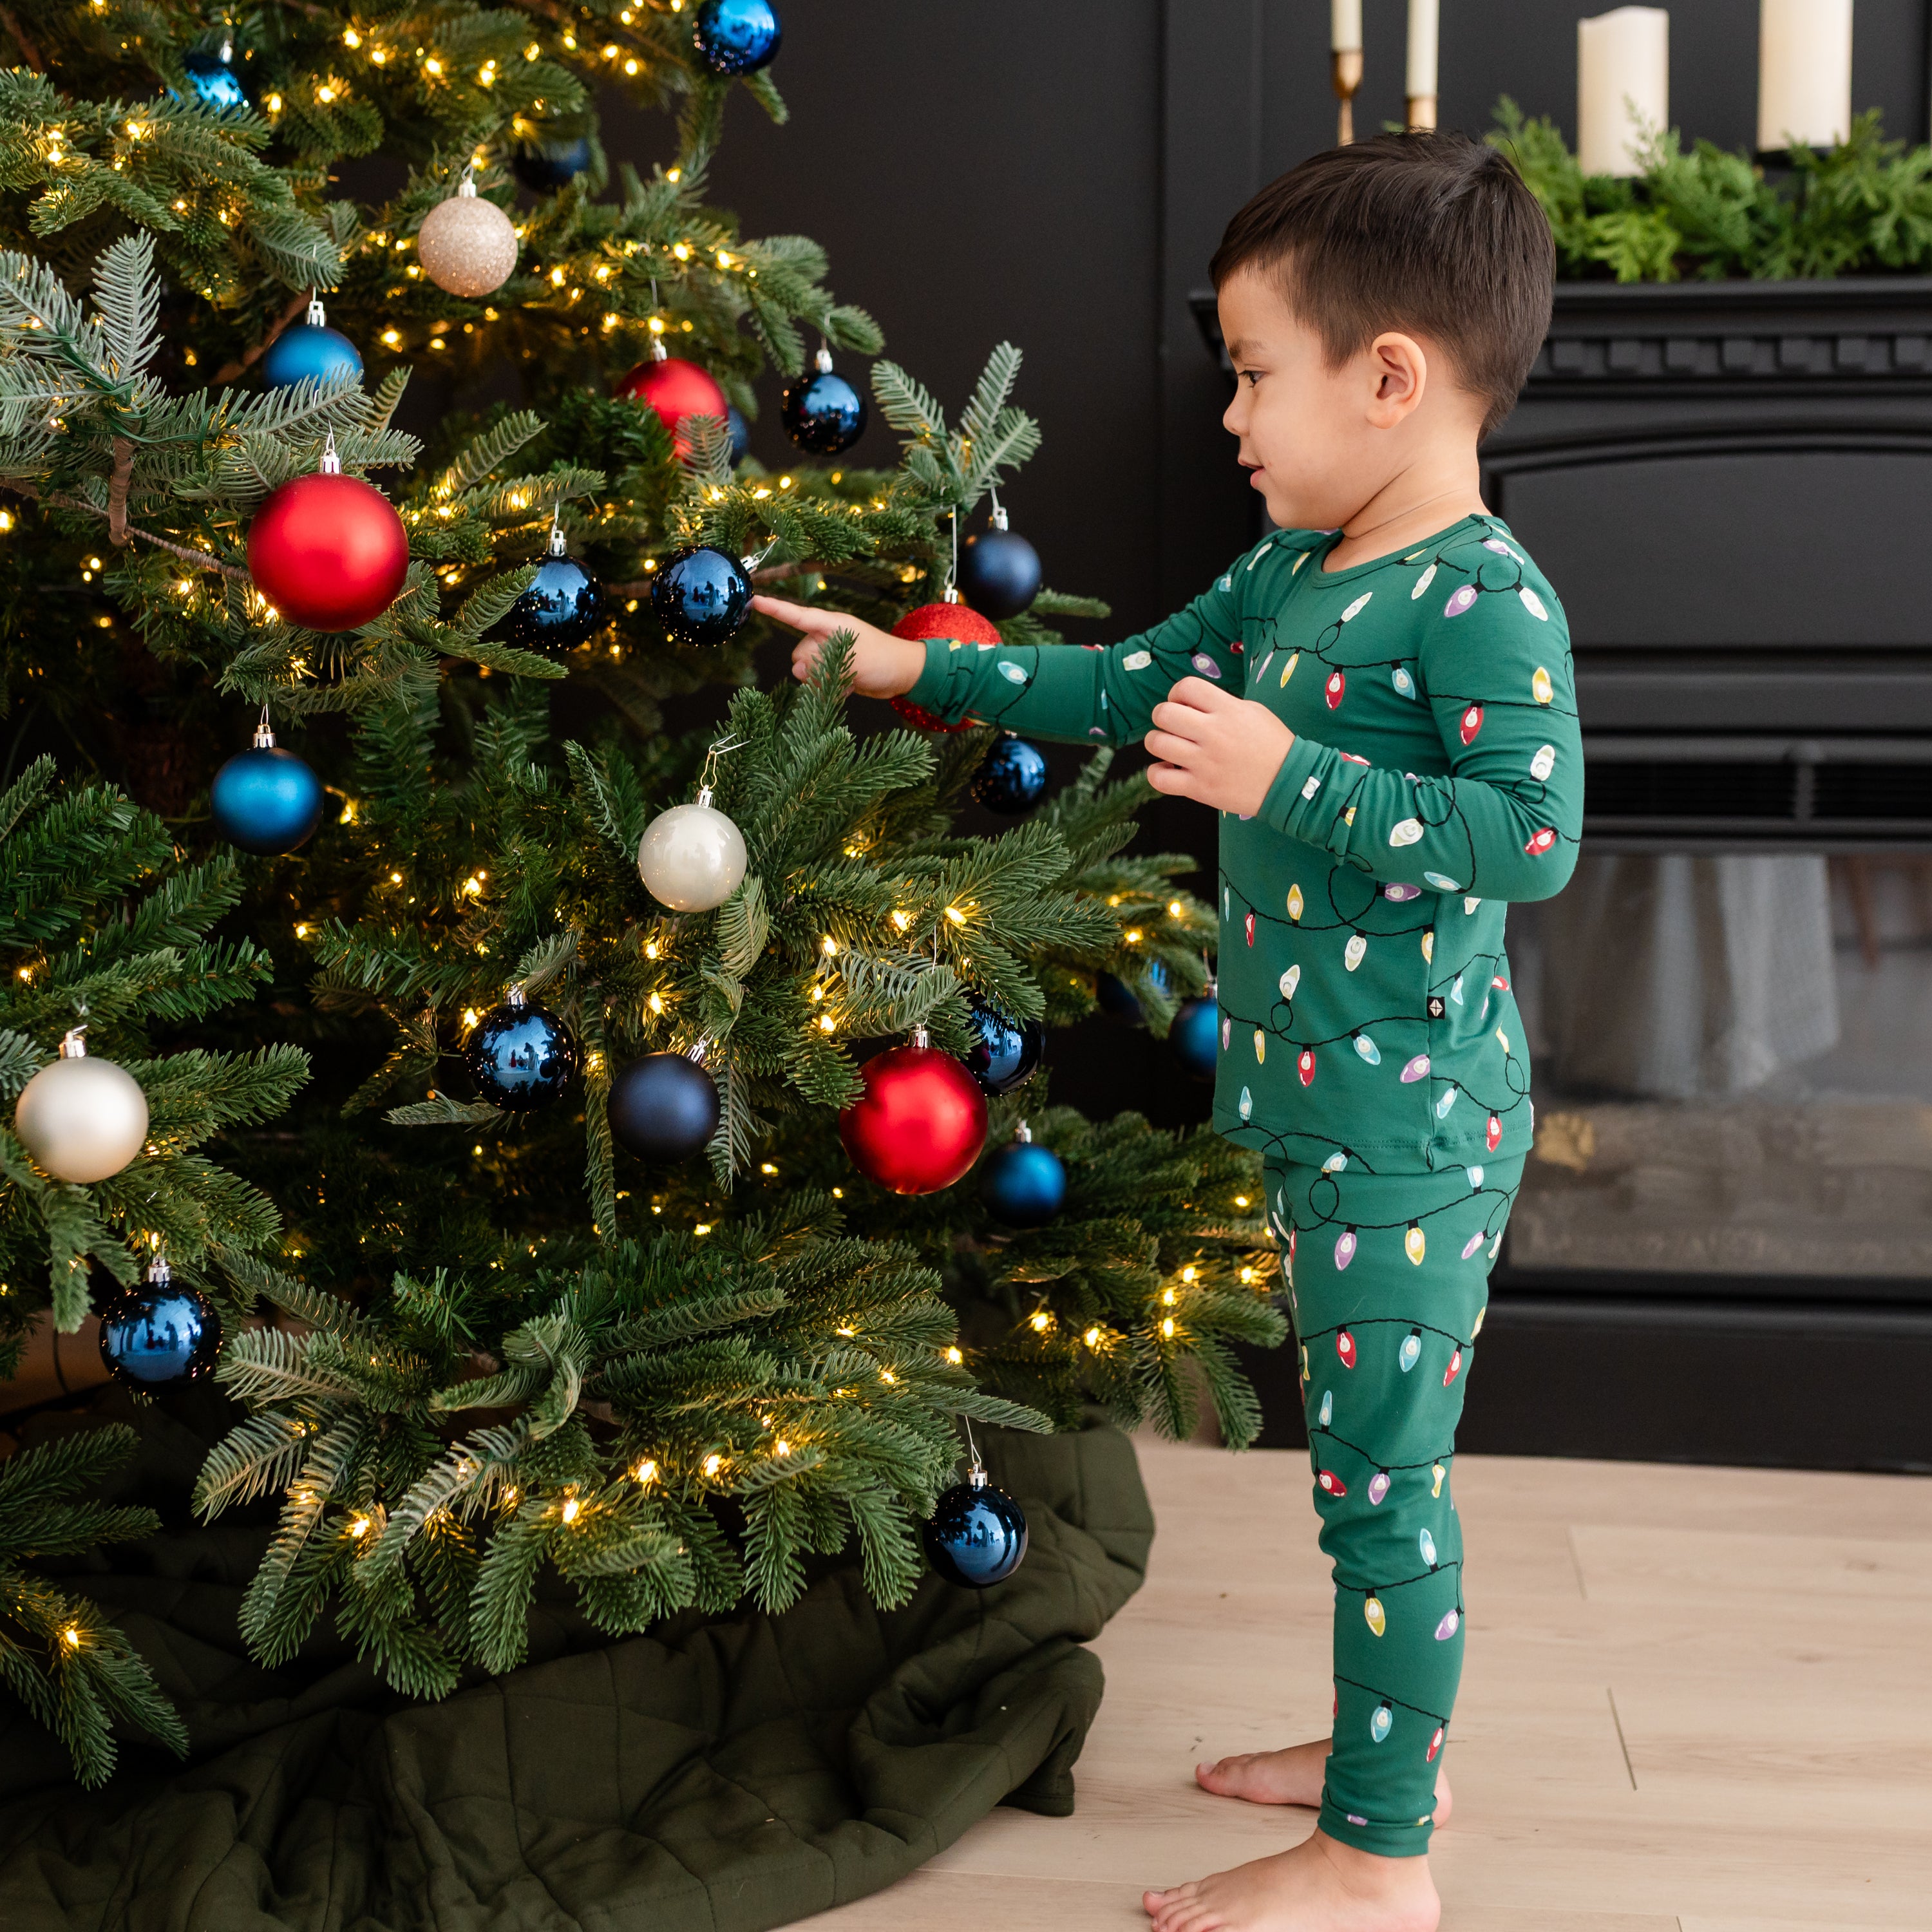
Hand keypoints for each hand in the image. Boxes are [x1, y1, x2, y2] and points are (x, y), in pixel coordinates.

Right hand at [750, 594, 926, 696]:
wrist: (906, 675)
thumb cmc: (883, 660)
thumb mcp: (850, 660)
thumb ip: (819, 663)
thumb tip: (796, 670)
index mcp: (830, 624)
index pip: (796, 615)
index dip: (774, 609)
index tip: (753, 601)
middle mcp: (827, 637)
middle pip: (799, 652)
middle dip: (810, 667)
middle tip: (836, 672)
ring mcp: (831, 654)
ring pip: (807, 670)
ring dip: (821, 680)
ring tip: (846, 681)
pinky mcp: (836, 670)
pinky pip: (819, 681)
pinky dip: (829, 688)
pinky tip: (848, 689)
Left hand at [1144, 677, 1294, 816]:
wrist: (1288, 783)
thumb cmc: (1273, 745)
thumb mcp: (1253, 711)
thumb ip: (1222, 704)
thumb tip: (1192, 704)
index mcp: (1228, 710)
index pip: (1187, 687)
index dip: (1177, 693)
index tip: (1182, 703)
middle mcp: (1212, 733)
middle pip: (1164, 713)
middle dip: (1163, 715)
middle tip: (1172, 725)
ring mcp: (1204, 762)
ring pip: (1157, 743)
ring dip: (1157, 741)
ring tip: (1168, 746)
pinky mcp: (1200, 788)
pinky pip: (1160, 779)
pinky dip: (1157, 773)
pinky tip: (1167, 769)